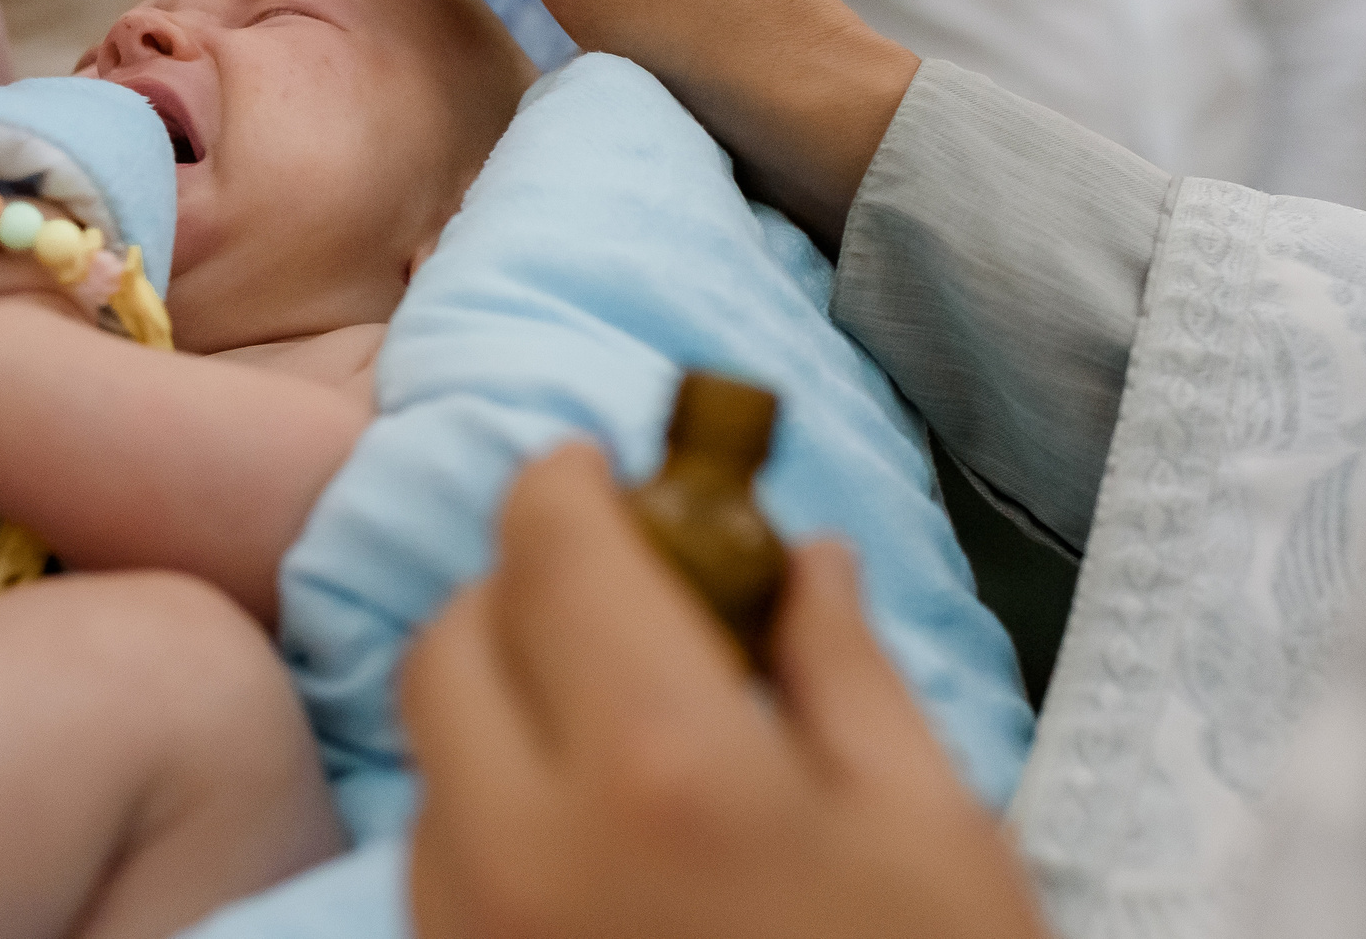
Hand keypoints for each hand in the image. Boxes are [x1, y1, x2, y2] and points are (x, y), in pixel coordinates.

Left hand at [400, 445, 1045, 938]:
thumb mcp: (935, 831)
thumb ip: (840, 666)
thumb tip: (794, 552)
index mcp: (657, 762)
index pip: (548, 541)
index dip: (571, 483)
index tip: (608, 472)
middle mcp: (519, 832)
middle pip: (455, 631)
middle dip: (529, 587)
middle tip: (626, 598)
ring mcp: (467, 922)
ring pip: (431, 738)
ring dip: (502, 690)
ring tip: (622, 721)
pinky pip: (437, 842)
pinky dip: (489, 794)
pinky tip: (594, 830)